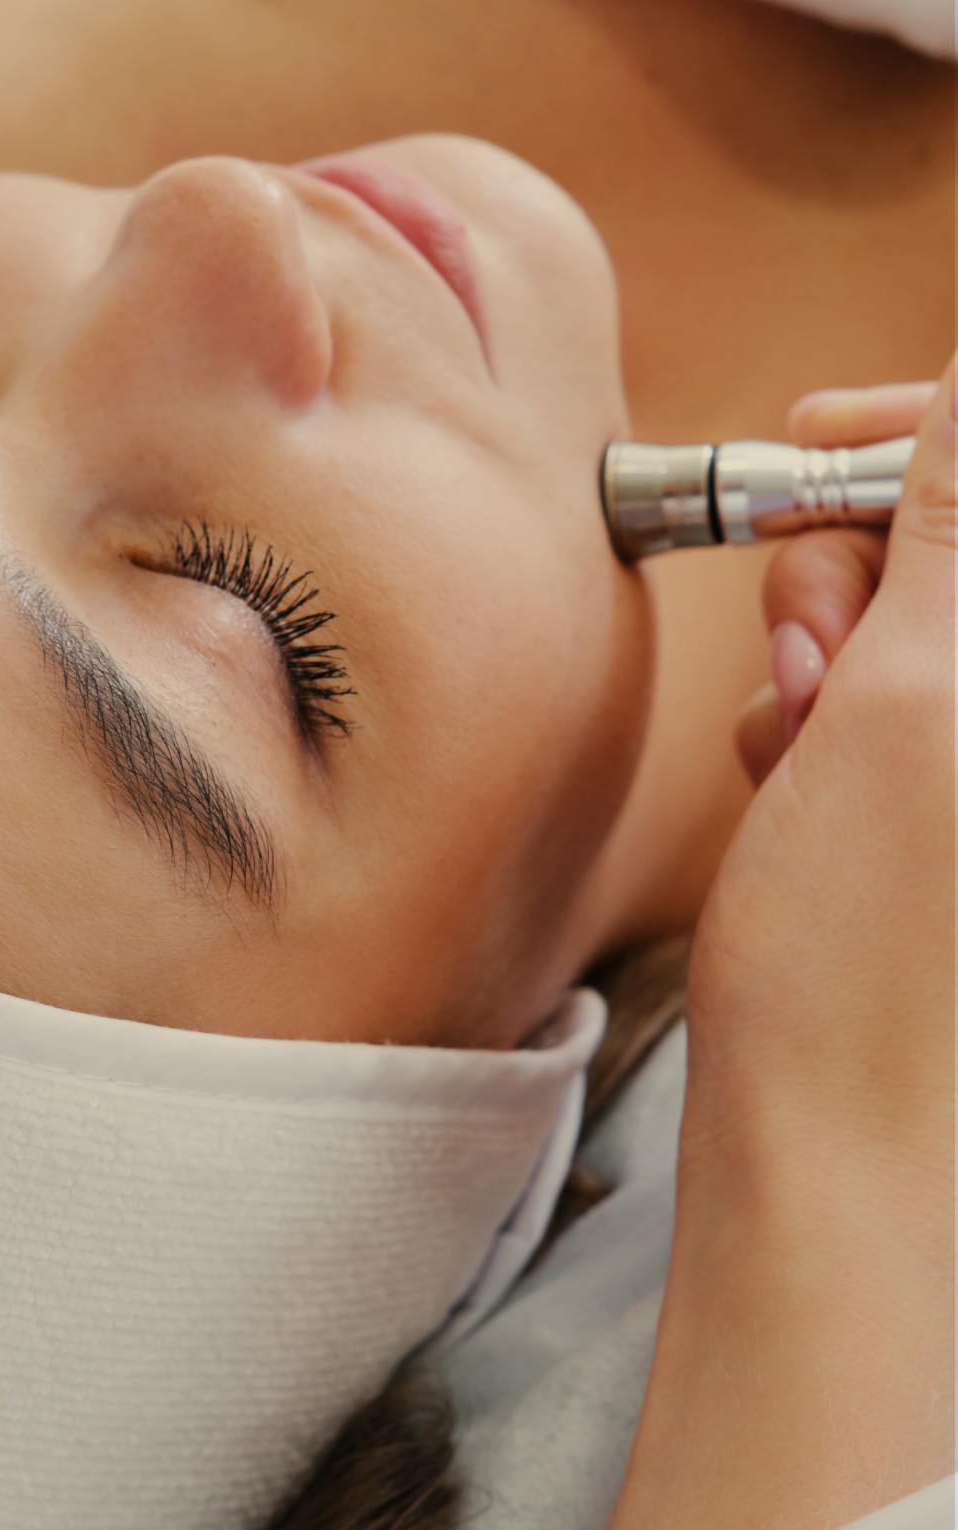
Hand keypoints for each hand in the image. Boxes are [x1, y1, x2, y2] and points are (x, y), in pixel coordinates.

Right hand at [685, 360, 953, 1163]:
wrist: (831, 1152)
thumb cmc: (871, 964)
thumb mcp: (915, 703)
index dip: (923, 432)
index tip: (824, 435)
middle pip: (956, 542)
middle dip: (858, 569)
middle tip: (809, 658)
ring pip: (908, 617)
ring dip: (826, 653)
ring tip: (797, 748)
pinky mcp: (953, 802)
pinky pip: (888, 695)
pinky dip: (824, 716)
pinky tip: (795, 781)